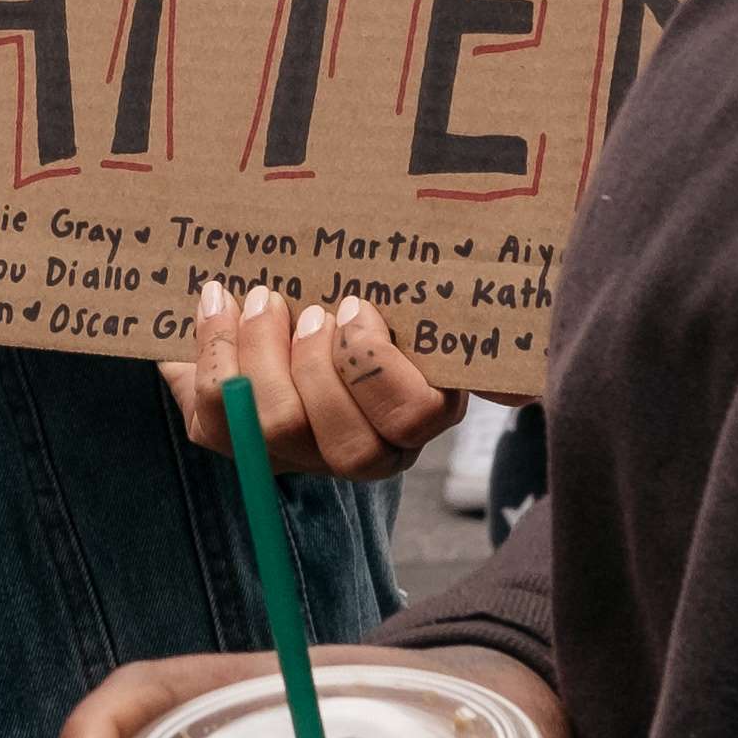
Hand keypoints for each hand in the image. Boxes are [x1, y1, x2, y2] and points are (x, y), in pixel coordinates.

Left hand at [159, 278, 468, 479]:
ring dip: (262, 354)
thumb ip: (457, 313)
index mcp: (416, 407)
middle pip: (352, 448)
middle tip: (310, 307)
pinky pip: (220, 419)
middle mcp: (363, 445)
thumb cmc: (349, 286)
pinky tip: (217, 300)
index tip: (354, 305)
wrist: (263, 293)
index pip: (419, 414)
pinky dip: (212, 351)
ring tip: (260, 298)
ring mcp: (297, 450)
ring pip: (279, 430)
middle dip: (320, 368)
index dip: (379, 368)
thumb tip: (524, 385)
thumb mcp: (406, 288)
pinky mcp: (236, 440)